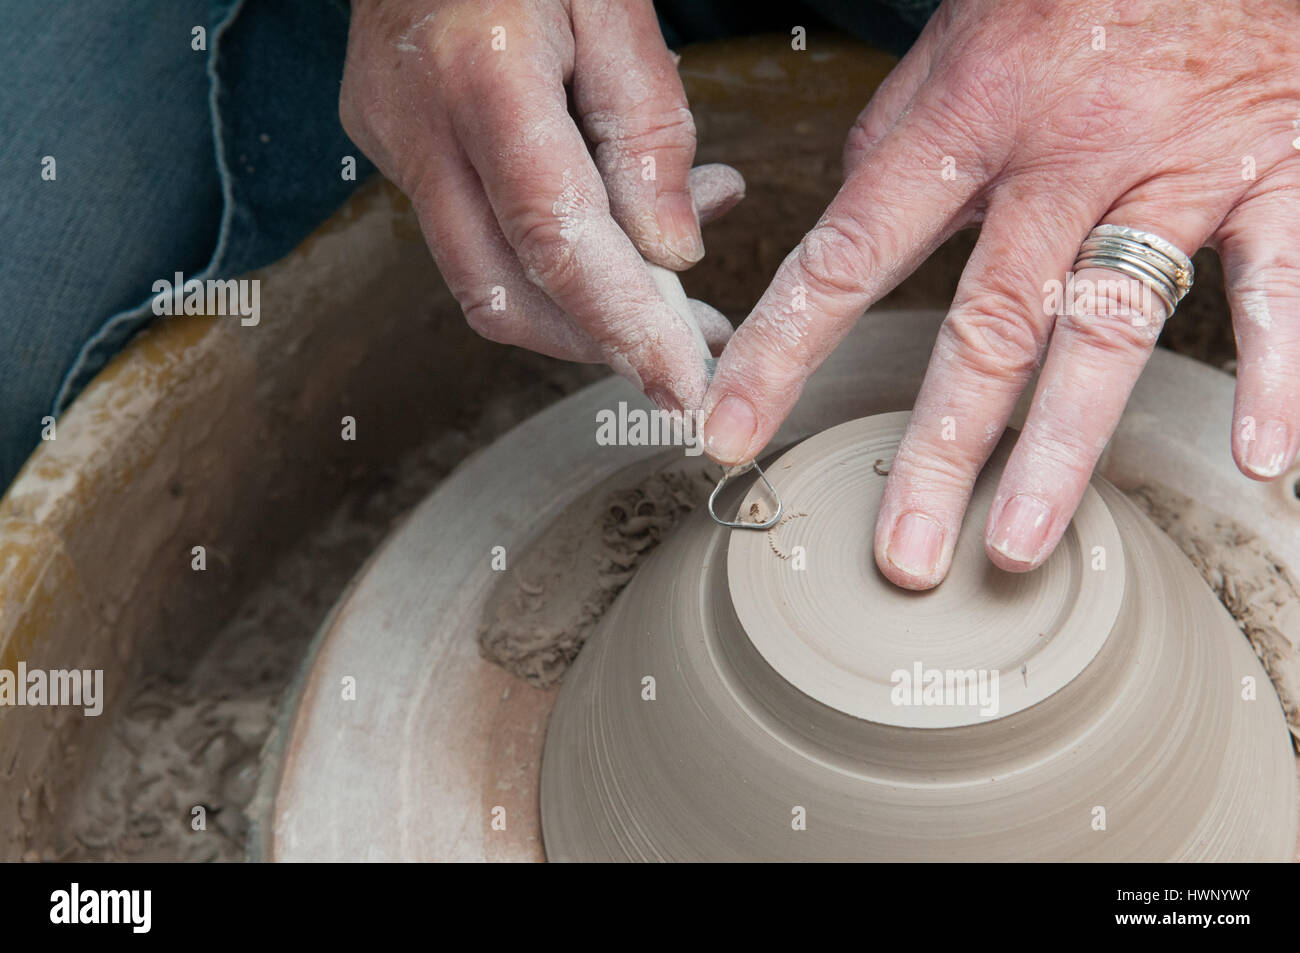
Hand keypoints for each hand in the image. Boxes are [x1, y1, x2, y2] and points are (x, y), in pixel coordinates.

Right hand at [340, 0, 743, 409]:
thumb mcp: (615, 0)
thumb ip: (648, 127)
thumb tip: (671, 251)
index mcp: (481, 76)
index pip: (554, 239)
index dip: (621, 324)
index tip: (681, 383)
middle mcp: (420, 128)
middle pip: (501, 293)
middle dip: (599, 341)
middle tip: (686, 348)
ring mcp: (394, 146)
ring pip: (484, 280)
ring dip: (582, 304)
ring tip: (673, 279)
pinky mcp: (392, 151)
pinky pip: (473, 235)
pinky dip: (549, 256)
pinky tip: (615, 222)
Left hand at [701, 0, 1299, 588]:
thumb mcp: (960, 34)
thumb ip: (901, 136)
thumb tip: (852, 218)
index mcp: (972, 115)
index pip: (850, 253)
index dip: (782, 351)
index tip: (731, 432)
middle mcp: (1067, 152)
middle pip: (988, 324)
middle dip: (938, 451)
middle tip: (902, 552)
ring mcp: (1176, 167)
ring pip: (1109, 327)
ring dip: (1062, 448)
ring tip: (1017, 541)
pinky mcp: (1276, 172)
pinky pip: (1279, 281)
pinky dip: (1277, 369)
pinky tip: (1260, 456)